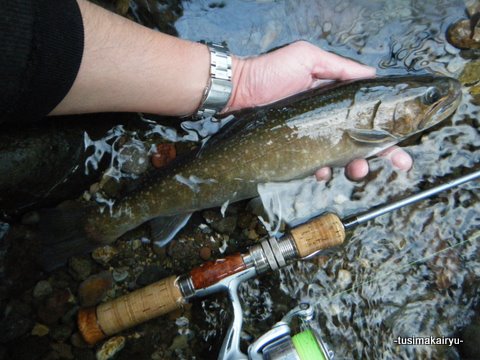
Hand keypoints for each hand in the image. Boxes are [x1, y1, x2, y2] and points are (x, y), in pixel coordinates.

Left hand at [226, 41, 412, 180]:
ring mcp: (313, 138)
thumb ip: (339, 68)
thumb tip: (372, 75)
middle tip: (399, 164)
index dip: (388, 132)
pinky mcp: (297, 151)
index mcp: (336, 99)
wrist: (238, 92)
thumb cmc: (271, 71)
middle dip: (382, 155)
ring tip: (357, 170)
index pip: (368, 116)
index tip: (403, 146)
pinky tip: (323, 171)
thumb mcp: (308, 59)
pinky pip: (315, 166)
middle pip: (362, 142)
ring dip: (355, 167)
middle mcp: (328, 120)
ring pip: (342, 158)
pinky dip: (323, 171)